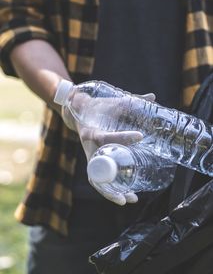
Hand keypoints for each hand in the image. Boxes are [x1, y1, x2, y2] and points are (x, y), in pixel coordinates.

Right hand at [60, 89, 155, 204]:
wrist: (78, 113)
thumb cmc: (97, 108)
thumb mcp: (112, 103)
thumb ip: (131, 100)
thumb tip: (153, 96)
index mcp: (91, 131)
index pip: (106, 137)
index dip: (122, 138)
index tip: (140, 136)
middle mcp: (88, 147)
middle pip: (98, 170)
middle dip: (114, 183)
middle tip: (133, 195)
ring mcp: (90, 155)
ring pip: (97, 179)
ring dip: (111, 192)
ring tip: (129, 200)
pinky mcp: (93, 160)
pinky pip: (98, 177)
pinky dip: (108, 188)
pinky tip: (122, 194)